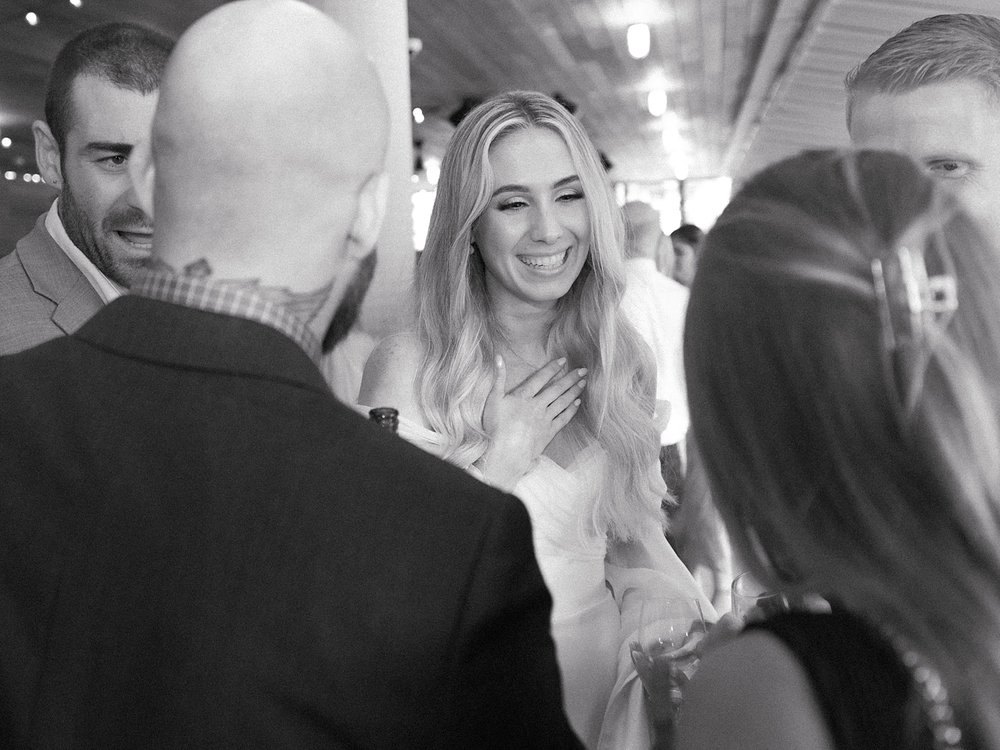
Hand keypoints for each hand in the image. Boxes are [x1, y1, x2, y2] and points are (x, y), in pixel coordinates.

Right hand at [475, 356, 585, 489]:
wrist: (507, 452)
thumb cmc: (497, 426)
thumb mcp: (493, 399)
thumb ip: (498, 377)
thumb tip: (498, 357)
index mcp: (524, 396)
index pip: (541, 378)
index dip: (552, 368)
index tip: (564, 360)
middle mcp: (537, 405)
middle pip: (557, 389)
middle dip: (570, 378)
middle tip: (583, 370)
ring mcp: (545, 419)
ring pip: (563, 402)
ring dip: (574, 392)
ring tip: (583, 383)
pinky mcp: (549, 432)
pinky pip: (563, 418)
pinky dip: (571, 410)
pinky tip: (577, 403)